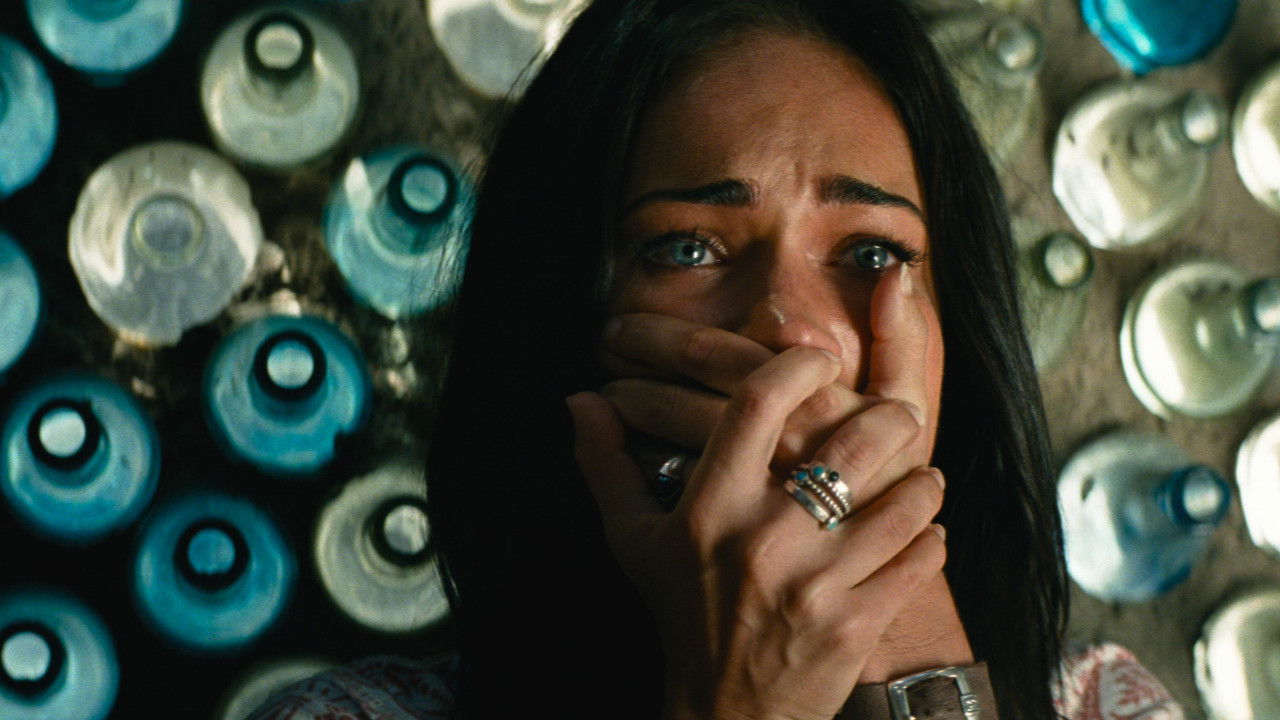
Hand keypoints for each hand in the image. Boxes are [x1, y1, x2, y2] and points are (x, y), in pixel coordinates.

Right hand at [597, 263, 971, 683]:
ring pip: (903, 500)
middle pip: (852, 443)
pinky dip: (930, 537)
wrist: (725, 714)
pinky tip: (922, 530)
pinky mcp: (857, 624)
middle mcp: (765, 539)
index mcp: (710, 509)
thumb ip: (606, 466)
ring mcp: (817, 584)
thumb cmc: (683, 615)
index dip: (797, 366)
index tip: (821, 359)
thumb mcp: (634, 542)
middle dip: (890, 419)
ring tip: (920, 475)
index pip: (757, 405)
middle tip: (899, 415)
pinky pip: (919, 557)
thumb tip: (580, 401)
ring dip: (922, 481)